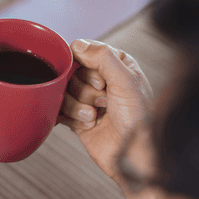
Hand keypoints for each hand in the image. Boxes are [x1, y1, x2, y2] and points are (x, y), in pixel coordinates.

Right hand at [58, 40, 152, 181]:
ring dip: (78, 106)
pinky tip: (85, 124)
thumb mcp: (125, 80)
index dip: (87, 67)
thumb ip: (102, 57)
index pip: (86, 53)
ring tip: (95, 116)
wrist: (133, 154)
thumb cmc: (138, 119)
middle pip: (72, 73)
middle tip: (103, 101)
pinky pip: (60, 111)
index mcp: (118, 65)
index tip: (101, 82)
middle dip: (85, 90)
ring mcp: (90, 101)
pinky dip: (70, 117)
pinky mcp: (79, 120)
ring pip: (64, 92)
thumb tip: (77, 44)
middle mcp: (103, 81)